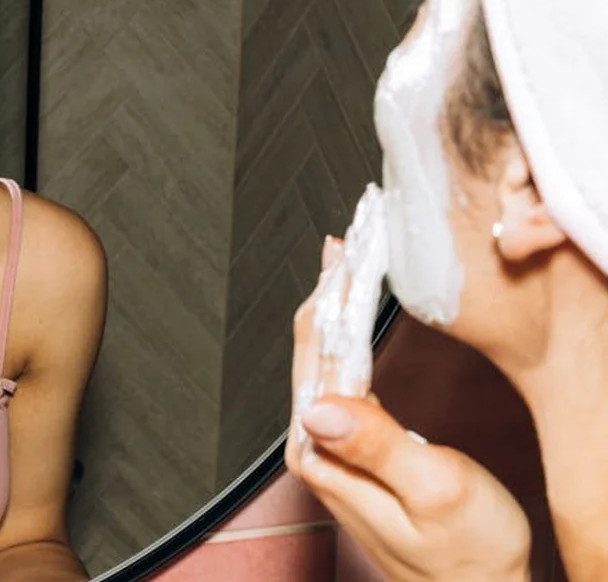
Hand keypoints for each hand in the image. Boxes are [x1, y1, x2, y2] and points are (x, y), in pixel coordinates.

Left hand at [285, 241, 531, 581]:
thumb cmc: (466, 557)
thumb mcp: (435, 494)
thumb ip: (378, 444)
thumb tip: (319, 404)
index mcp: (325, 451)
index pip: (321, 351)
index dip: (335, 293)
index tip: (350, 246)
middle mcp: (316, 446)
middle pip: (314, 345)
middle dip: (329, 285)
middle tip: (350, 232)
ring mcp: (332, 445)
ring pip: (323, 355)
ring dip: (334, 302)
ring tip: (347, 254)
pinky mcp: (353, 446)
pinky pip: (340, 373)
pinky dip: (346, 332)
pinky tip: (351, 311)